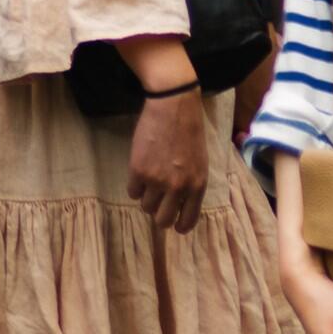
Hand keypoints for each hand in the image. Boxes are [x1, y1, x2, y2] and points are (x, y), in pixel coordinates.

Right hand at [123, 70, 218, 238]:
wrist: (174, 107)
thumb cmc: (190, 131)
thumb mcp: (200, 163)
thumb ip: (191, 184)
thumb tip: (180, 203)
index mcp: (198, 186)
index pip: (188, 220)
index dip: (179, 225)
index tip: (174, 224)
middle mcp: (178, 188)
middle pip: (163, 220)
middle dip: (159, 215)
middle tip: (157, 204)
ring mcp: (157, 180)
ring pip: (146, 206)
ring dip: (146, 198)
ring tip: (148, 182)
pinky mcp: (138, 170)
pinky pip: (132, 192)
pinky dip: (134, 186)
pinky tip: (140, 172)